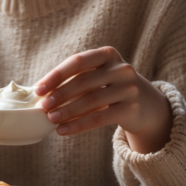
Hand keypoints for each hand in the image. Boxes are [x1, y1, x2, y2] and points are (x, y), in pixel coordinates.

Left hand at [35, 47, 173, 153]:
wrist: (146, 105)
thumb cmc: (111, 88)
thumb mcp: (99, 75)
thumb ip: (76, 78)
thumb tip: (41, 92)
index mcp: (108, 54)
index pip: (78, 62)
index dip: (56, 75)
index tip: (38, 89)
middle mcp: (122, 69)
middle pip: (84, 81)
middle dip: (60, 94)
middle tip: (43, 107)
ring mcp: (129, 89)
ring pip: (91, 101)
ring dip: (67, 111)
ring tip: (51, 119)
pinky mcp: (131, 109)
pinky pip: (99, 118)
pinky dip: (78, 125)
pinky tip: (63, 130)